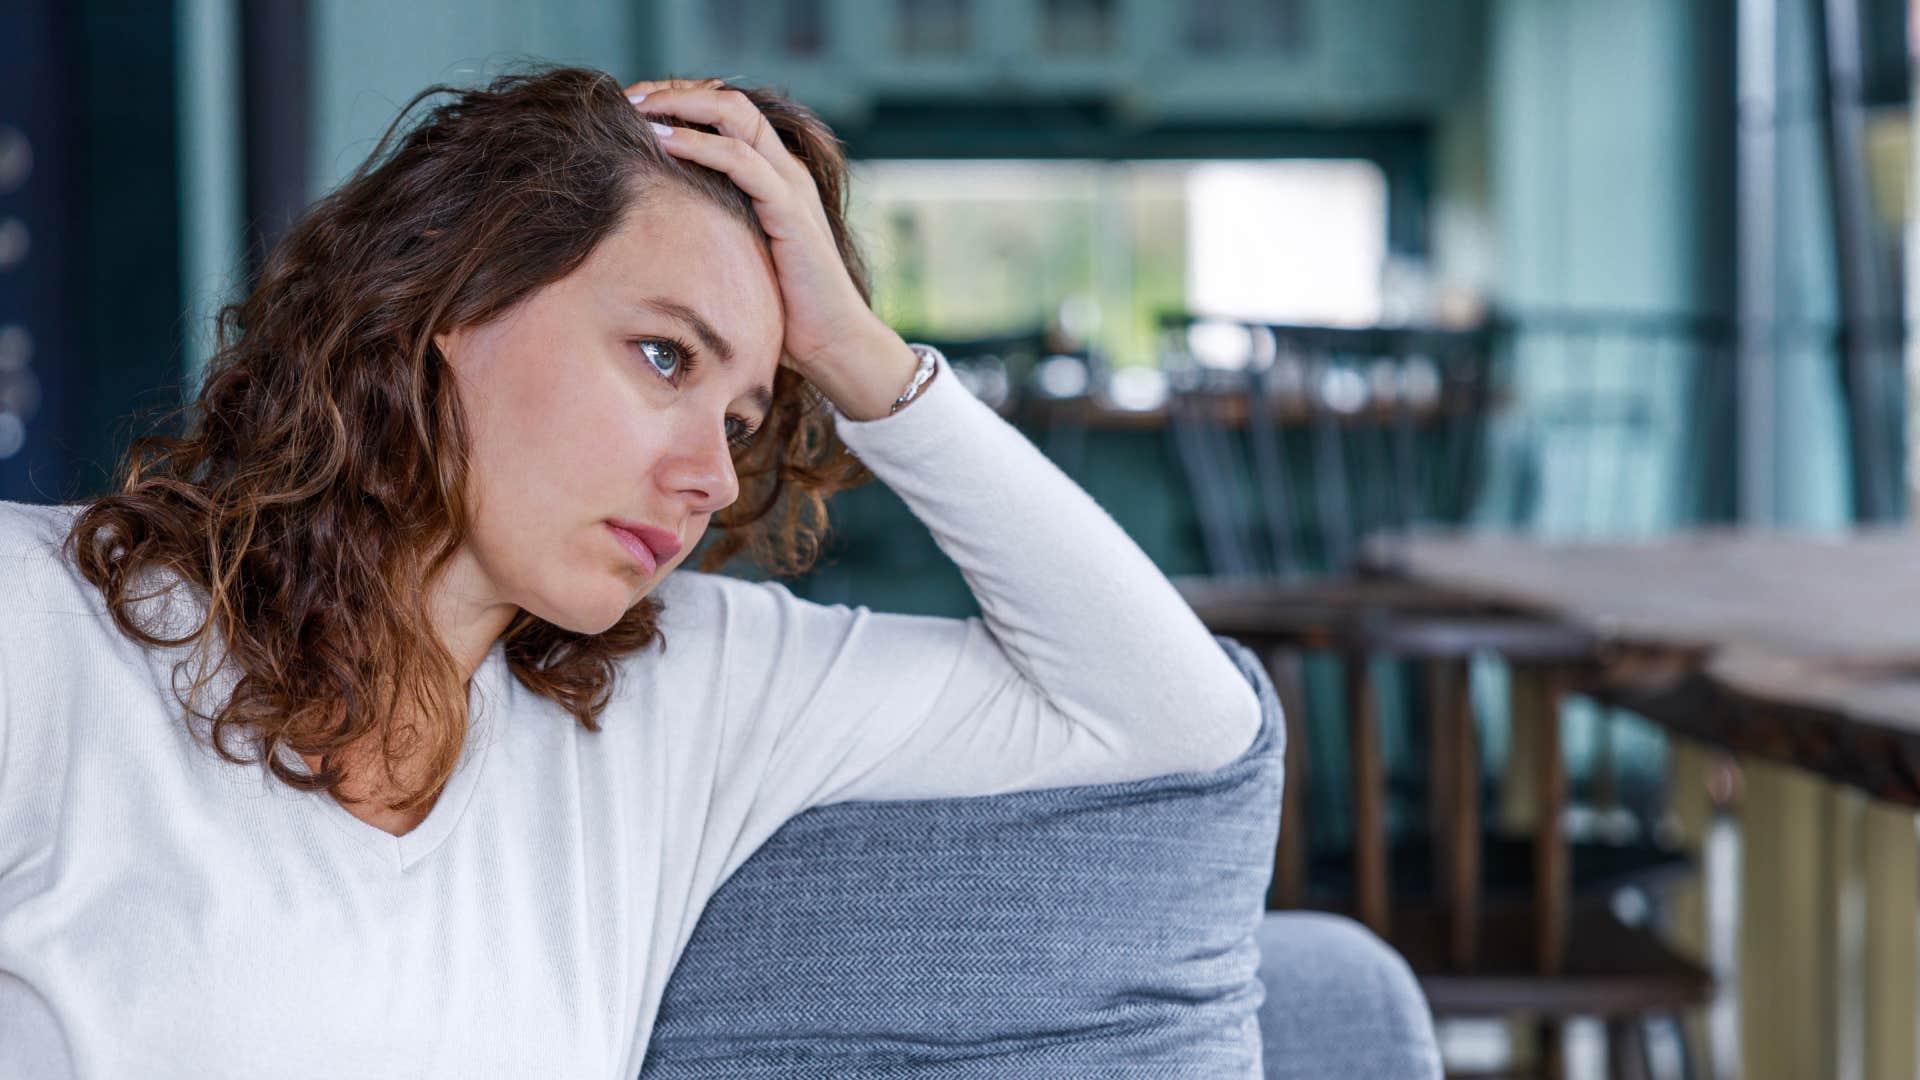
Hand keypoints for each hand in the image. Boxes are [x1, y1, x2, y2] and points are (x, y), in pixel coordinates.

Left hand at [622, 79, 915, 417]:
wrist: (832, 344)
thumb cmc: (783, 310)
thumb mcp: (738, 255)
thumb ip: (712, 228)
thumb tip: (658, 226)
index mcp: (774, 175)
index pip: (726, 113)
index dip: (681, 99)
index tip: (635, 107)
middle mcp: (785, 169)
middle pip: (728, 100)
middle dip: (675, 90)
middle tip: (629, 96)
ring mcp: (790, 185)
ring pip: (736, 115)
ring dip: (681, 104)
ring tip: (637, 108)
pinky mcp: (790, 210)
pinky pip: (742, 161)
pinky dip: (699, 144)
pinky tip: (663, 141)